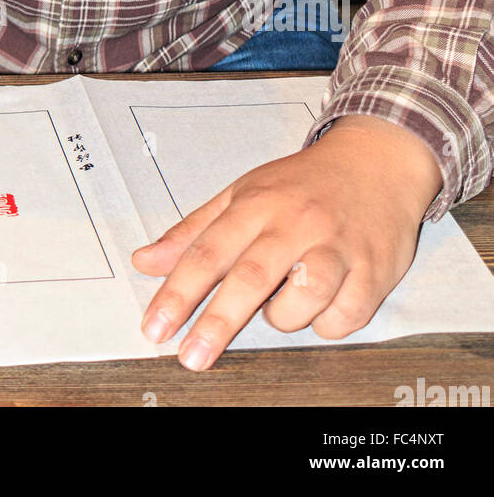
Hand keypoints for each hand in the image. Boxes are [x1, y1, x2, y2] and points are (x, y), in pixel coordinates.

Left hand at [131, 115, 442, 370]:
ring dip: (285, 316)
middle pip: (252, 277)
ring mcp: (338, 245)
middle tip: (191, 358)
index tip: (155, 328)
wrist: (376, 161)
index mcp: (256, 203)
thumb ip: (192, 232)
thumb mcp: (240, 194)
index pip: (208, 251)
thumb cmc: (300, 185)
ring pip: (304, 299)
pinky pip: (345, 316)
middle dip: (218, 322)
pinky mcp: (374, 268)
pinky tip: (323, 304)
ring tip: (281, 304)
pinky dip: (328, 322)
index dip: (178, 292)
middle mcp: (296, 223)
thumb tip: (143, 262)